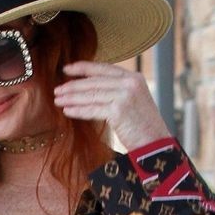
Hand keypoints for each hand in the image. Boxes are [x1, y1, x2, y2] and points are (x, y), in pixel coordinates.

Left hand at [51, 60, 170, 150]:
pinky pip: (93, 109)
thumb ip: (117, 92)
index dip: (83, 68)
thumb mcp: (133, 102)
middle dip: (73, 86)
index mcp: (134, 78)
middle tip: (57, 90)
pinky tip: (67, 111)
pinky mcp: (119, 110)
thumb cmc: (144, 128)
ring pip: (91, 95)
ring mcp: (125, 95)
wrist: (156, 145)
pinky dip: (78, 110)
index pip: (104, 68)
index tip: (67, 70)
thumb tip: (92, 89)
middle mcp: (130, 83)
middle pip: (95, 82)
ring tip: (58, 100)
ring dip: (72, 98)